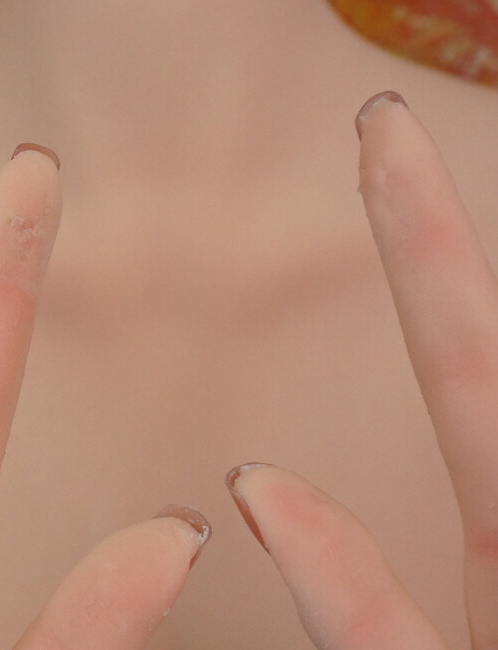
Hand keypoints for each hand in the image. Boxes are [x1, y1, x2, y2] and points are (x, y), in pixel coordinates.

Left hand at [223, 92, 497, 648]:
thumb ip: (358, 598)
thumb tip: (250, 482)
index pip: (472, 390)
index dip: (433, 269)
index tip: (385, 164)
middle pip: (481, 388)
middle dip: (435, 252)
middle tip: (384, 125)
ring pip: (492, 478)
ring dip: (451, 311)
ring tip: (388, 160)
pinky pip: (393, 646)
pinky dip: (338, 583)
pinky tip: (258, 489)